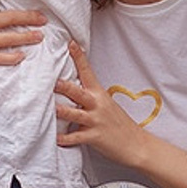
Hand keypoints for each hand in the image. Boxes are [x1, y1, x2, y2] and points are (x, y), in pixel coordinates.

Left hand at [55, 42, 145, 163]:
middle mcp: (97, 104)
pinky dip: (66, 139)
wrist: (136, 144)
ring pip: (75, 114)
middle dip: (64, 86)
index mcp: (99, 94)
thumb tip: (68, 87)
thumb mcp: (106, 104)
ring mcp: (96, 120)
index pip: (87, 72)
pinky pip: (77, 137)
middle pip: (78, 92)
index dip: (79, 57)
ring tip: (51, 108)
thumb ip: (89, 96)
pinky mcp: (94, 137)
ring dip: (62, 111)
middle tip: (52, 80)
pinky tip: (56, 139)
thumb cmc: (117, 123)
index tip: (70, 43)